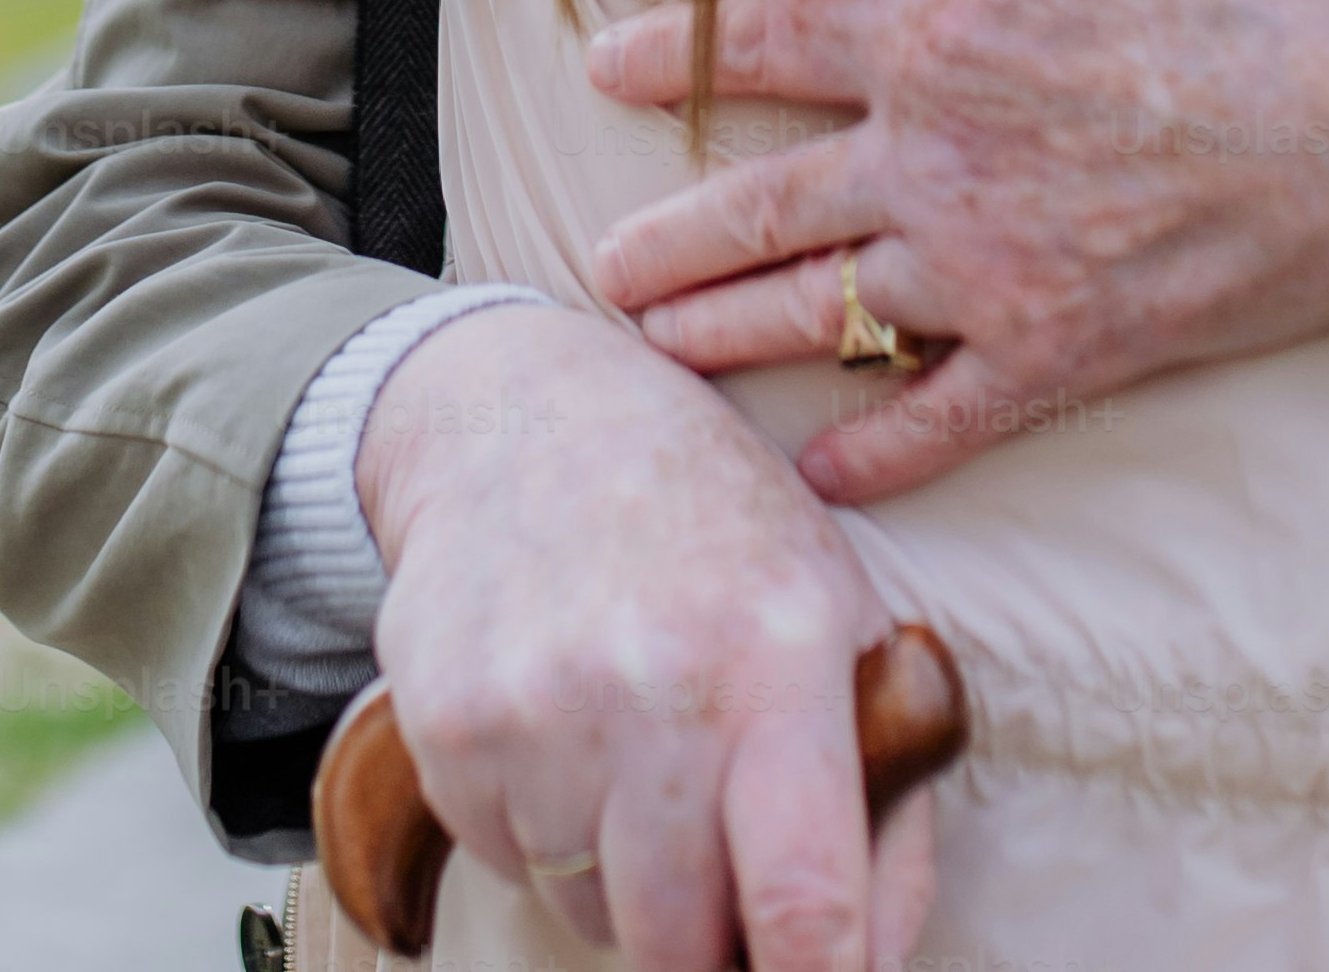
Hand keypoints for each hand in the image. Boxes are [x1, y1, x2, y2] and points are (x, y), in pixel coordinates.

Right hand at [350, 301, 940, 970]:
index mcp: (781, 657)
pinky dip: (541, 837)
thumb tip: (869, 959)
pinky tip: (563, 735)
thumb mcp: (840, 615)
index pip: (804, 897)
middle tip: (721, 876)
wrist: (524, 412)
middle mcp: (654, 684)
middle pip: (680, 939)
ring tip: (637, 768)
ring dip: (621, 885)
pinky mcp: (445, 719)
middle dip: (709, 943)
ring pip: (588, 916)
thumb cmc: (715, 526)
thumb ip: (883, 792)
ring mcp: (536, 705)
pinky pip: (506, 864)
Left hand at [581, 0, 1328, 504]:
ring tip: (655, 356)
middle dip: (669, 243)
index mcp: (942, 33)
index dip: (677, 51)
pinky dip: (876, 448)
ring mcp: (1002, 272)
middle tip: (598, 269)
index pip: (768, 40)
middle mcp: (943, 163)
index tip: (602, 70)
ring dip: (729, 339)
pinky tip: (817, 470)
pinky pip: (946, 418)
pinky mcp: (1075, 353)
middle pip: (765, 210)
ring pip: (826, 317)